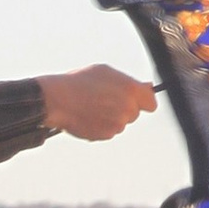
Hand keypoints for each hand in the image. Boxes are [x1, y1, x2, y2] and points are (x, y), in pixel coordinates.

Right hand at [38, 64, 160, 142]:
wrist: (57, 99)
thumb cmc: (80, 82)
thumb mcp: (106, 73)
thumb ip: (128, 82)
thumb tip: (147, 88)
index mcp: (130, 90)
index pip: (151, 103)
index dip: (143, 101)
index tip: (136, 100)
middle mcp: (128, 108)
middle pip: (134, 113)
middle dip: (123, 109)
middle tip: (104, 100)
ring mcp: (118, 124)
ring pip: (120, 123)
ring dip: (111, 118)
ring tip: (92, 106)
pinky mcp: (106, 135)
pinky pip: (108, 132)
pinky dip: (100, 126)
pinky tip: (87, 116)